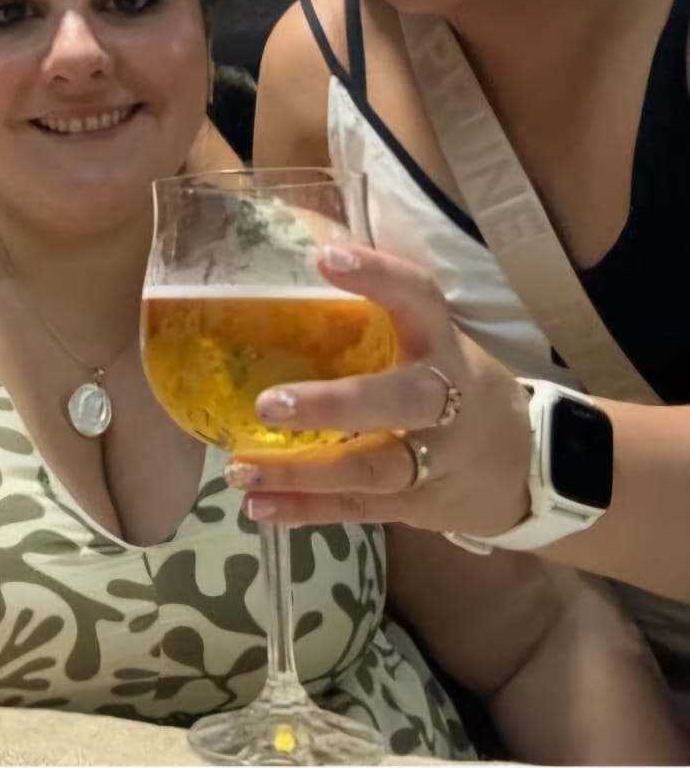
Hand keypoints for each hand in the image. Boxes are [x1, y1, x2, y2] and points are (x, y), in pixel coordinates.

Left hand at [224, 244, 532, 539]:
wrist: (529, 468)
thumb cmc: (457, 383)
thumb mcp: (434, 342)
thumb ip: (378, 315)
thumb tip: (295, 257)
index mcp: (444, 346)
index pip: (421, 300)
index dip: (381, 277)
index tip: (326, 257)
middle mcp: (446, 402)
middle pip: (401, 402)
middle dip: (335, 407)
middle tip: (267, 404)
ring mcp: (435, 461)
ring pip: (371, 468)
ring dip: (301, 472)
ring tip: (238, 468)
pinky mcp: (417, 505)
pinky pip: (359, 508)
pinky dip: (305, 510)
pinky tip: (256, 506)